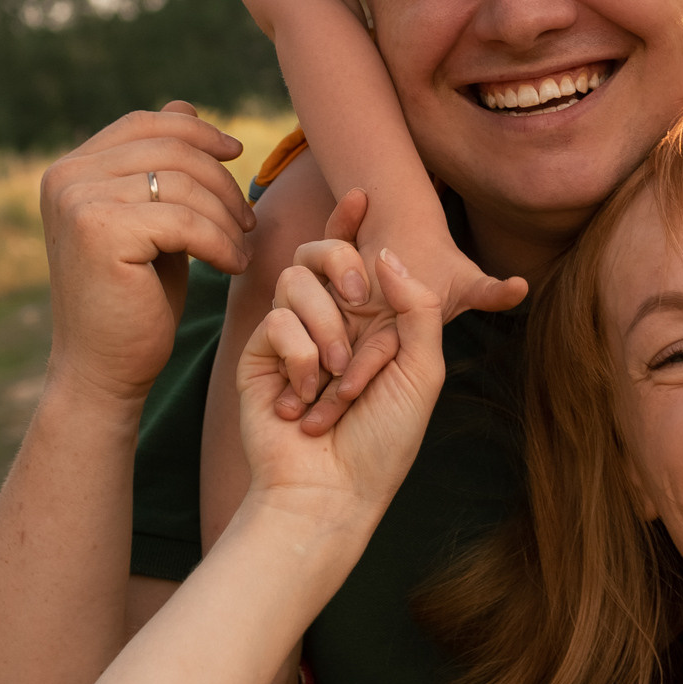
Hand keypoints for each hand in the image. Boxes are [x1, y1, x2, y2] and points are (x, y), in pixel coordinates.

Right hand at [40, 103, 254, 411]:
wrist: (104, 371)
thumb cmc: (135, 300)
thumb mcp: (151, 222)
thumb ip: (160, 167)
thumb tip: (185, 105)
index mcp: (71, 169)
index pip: (146, 124)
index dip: (198, 131)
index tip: (237, 154)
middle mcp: (65, 178)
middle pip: (170, 149)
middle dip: (221, 181)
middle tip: (247, 220)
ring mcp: (78, 202)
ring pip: (183, 183)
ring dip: (226, 216)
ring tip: (240, 247)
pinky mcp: (100, 232)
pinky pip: (185, 219)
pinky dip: (220, 242)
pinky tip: (231, 265)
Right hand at [239, 240, 445, 532]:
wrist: (332, 491)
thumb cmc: (383, 440)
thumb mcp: (421, 369)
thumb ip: (415, 307)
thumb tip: (384, 252)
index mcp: (370, 323)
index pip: (357, 258)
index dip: (352, 222)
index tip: (363, 193)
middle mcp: (329, 322)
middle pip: (319, 251)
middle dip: (342, 259)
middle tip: (362, 295)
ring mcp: (291, 336)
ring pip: (296, 280)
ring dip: (327, 327)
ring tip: (337, 378)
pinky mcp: (260, 356)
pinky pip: (277, 322)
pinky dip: (301, 359)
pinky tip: (306, 402)